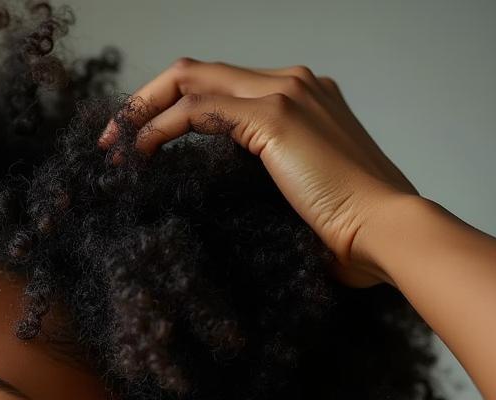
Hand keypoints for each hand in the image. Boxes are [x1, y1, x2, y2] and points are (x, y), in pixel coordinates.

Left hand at [97, 58, 419, 288]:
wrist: (384, 232)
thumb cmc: (348, 232)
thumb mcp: (295, 197)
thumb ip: (263, 182)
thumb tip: (220, 202)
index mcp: (301, 97)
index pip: (220, 86)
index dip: (171, 108)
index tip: (139, 144)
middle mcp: (292, 82)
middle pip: (197, 71)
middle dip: (145, 100)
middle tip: (111, 140)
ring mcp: (285, 93)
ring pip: (190, 80)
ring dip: (142, 112)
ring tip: (113, 149)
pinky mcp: (274, 117)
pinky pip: (197, 110)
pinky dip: (158, 129)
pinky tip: (137, 155)